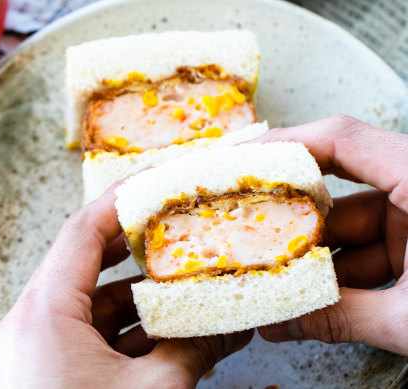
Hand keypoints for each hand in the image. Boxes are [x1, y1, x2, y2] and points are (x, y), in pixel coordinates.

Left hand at [0, 186, 252, 387]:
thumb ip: (191, 350)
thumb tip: (232, 322)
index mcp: (41, 314)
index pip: (80, 233)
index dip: (119, 202)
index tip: (154, 184)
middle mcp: (25, 323)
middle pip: (83, 266)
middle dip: (133, 251)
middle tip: (176, 231)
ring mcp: (27, 349)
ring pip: (84, 304)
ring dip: (132, 298)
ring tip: (180, 288)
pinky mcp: (36, 372)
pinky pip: (78, 335)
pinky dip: (117, 331)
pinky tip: (160, 336)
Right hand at [255, 115, 407, 355]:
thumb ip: (341, 318)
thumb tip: (278, 325)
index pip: (343, 141)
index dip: (286, 144)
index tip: (241, 158)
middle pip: (336, 192)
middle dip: (288, 220)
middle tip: (242, 232)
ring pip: (348, 231)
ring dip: (311, 259)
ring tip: (268, 283)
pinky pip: (369, 255)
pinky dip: (339, 278)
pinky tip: (307, 302)